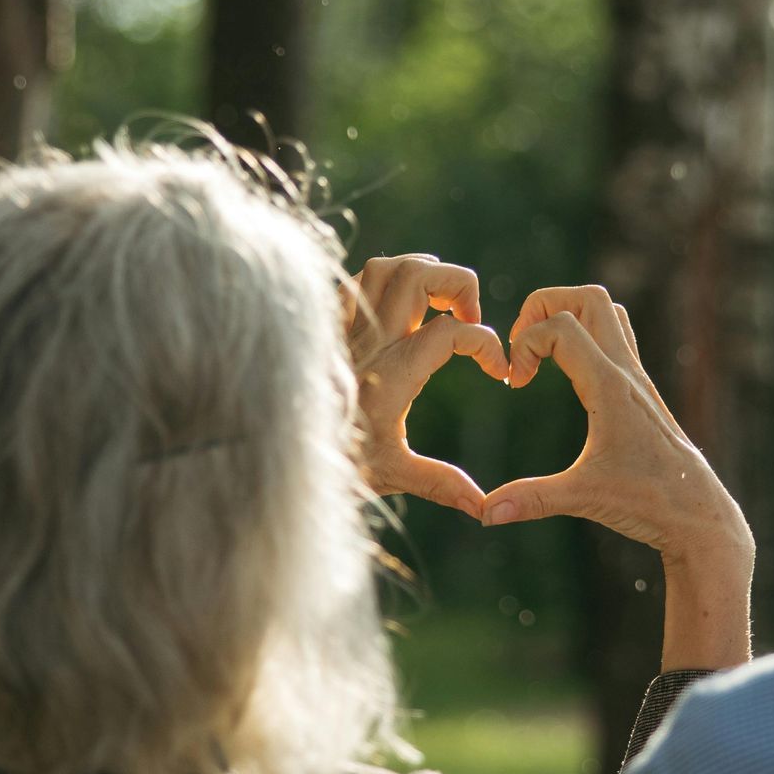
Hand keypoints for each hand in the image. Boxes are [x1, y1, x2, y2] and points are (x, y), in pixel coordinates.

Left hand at [344, 255, 507, 518]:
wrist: (275, 452)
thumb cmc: (334, 464)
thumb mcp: (393, 476)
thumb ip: (441, 483)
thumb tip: (483, 506)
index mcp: (393, 375)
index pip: (453, 332)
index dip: (488, 345)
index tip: (499, 372)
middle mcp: (369, 342)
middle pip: (421, 274)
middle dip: (459, 285)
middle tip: (470, 318)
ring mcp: (345, 329)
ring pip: (387, 267)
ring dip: (423, 273)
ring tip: (440, 303)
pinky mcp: (327, 327)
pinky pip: (354, 281)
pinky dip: (384, 281)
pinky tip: (399, 305)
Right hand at [482, 286, 746, 560]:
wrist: (699, 513)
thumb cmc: (649, 502)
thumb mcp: (584, 499)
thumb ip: (531, 500)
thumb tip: (484, 513)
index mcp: (610, 387)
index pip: (560, 326)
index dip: (524, 343)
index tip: (515, 383)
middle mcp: (626, 372)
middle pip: (587, 298)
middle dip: (544, 308)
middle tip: (522, 349)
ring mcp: (637, 377)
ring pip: (606, 311)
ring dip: (567, 316)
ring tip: (541, 355)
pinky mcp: (641, 390)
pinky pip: (615, 337)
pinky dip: (584, 337)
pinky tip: (567, 375)